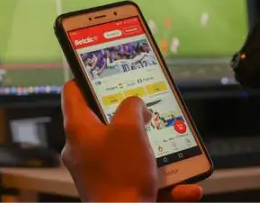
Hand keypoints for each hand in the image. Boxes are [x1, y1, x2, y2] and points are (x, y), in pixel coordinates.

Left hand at [61, 81, 202, 202]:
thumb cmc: (121, 172)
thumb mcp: (129, 126)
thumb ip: (132, 106)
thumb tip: (136, 106)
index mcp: (79, 130)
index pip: (73, 93)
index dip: (85, 77)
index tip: (101, 71)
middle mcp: (83, 149)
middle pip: (102, 120)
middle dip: (127, 113)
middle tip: (144, 105)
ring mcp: (98, 170)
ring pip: (125, 148)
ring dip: (149, 146)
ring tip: (167, 141)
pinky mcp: (113, 188)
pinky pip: (139, 176)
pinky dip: (161, 179)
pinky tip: (185, 187)